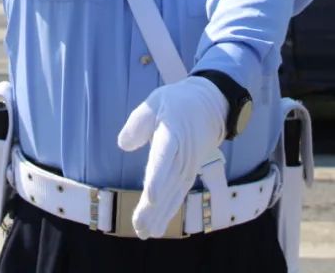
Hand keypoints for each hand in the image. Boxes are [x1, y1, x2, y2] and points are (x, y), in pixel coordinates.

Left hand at [117, 76, 227, 238]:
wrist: (211, 105)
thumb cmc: (176, 103)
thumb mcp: (154, 102)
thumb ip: (138, 122)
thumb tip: (123, 145)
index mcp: (173, 132)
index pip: (164, 156)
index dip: (158, 177)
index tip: (153, 197)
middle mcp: (183, 153)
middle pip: (168, 182)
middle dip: (154, 207)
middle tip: (140, 227)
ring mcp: (189, 164)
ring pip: (174, 193)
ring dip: (160, 215)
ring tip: (144, 233)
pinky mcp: (189, 171)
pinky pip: (179, 194)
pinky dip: (169, 211)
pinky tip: (157, 227)